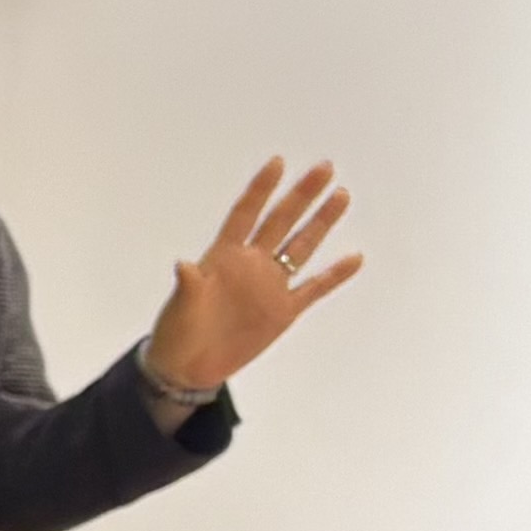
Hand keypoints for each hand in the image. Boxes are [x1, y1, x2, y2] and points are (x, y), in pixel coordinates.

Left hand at [145, 159, 363, 395]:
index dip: (260, 189)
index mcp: (223, 257)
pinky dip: (334, 274)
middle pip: (281, 221)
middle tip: (325, 167)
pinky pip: (314, 288)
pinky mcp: (283, 312)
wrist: (187, 368)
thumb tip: (183, 266)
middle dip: (302, 195)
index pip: (245, 214)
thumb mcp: (179, 309)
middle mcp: (251, 265)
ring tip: (341, 196)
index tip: (278, 162)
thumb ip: (188, 286)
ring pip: (301, 246)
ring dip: (321, 223)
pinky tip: (355, 257)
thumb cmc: (175, 333)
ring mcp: (269, 286)